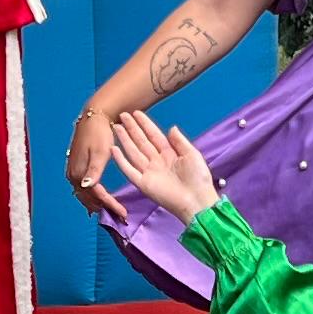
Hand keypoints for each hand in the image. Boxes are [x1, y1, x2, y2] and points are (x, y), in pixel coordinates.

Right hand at [66, 103, 125, 220]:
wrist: (94, 116)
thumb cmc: (100, 133)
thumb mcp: (100, 151)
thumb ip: (94, 170)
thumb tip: (86, 186)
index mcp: (79, 172)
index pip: (95, 195)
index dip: (109, 205)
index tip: (123, 213)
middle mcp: (73, 174)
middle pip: (87, 198)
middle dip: (103, 208)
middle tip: (119, 216)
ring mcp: (73, 171)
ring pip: (84, 194)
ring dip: (96, 204)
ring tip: (110, 212)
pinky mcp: (76, 167)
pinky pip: (83, 188)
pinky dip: (92, 196)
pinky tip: (98, 200)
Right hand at [107, 111, 220, 225]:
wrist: (197, 200)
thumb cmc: (198, 178)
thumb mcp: (192, 154)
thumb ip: (180, 141)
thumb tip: (172, 127)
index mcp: (170, 154)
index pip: (154, 135)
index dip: (145, 124)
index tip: (136, 113)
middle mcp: (157, 161)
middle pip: (141, 141)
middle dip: (132, 128)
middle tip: (122, 115)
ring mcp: (149, 172)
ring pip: (133, 152)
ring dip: (125, 139)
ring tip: (116, 126)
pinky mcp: (143, 184)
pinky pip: (129, 170)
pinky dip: (121, 161)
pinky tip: (114, 149)